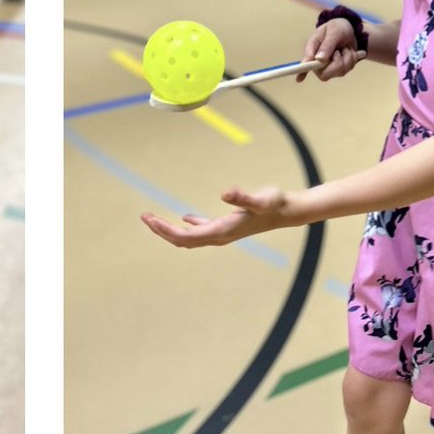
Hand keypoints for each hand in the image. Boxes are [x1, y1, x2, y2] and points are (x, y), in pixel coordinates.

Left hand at [141, 186, 298, 247]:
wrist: (289, 212)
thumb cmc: (275, 204)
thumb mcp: (260, 198)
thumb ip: (242, 196)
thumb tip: (224, 193)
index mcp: (221, 232)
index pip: (185, 237)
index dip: (165, 230)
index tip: (150, 219)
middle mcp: (220, 236)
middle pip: (183, 240)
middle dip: (162, 231)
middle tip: (144, 217)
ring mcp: (223, 233)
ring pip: (191, 237)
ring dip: (172, 229)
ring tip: (155, 220)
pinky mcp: (228, 226)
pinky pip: (203, 230)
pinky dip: (189, 226)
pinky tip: (185, 218)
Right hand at [298, 18, 362, 81]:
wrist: (349, 30)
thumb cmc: (337, 28)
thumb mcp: (334, 31)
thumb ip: (327, 45)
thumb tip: (319, 59)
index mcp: (312, 49)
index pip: (306, 63)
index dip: (303, 71)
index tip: (299, 79)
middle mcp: (318, 61)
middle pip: (325, 74)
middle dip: (338, 62)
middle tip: (340, 49)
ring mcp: (329, 67)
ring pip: (340, 70)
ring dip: (348, 57)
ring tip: (344, 47)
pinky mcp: (339, 69)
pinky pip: (348, 68)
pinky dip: (353, 58)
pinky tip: (349, 51)